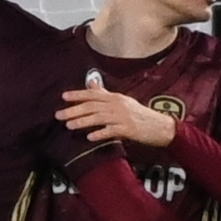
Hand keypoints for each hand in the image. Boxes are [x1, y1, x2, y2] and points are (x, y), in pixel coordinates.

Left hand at [59, 84, 175, 147]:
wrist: (161, 127)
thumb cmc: (141, 116)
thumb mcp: (123, 102)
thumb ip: (106, 94)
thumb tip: (92, 83)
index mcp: (116, 97)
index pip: (93, 94)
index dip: (78, 94)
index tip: (63, 97)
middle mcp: (118, 104)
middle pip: (92, 106)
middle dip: (74, 110)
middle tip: (58, 115)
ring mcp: (123, 117)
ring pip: (99, 117)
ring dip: (82, 121)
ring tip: (69, 125)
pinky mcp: (129, 129)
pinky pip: (111, 131)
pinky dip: (100, 133)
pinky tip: (89, 137)